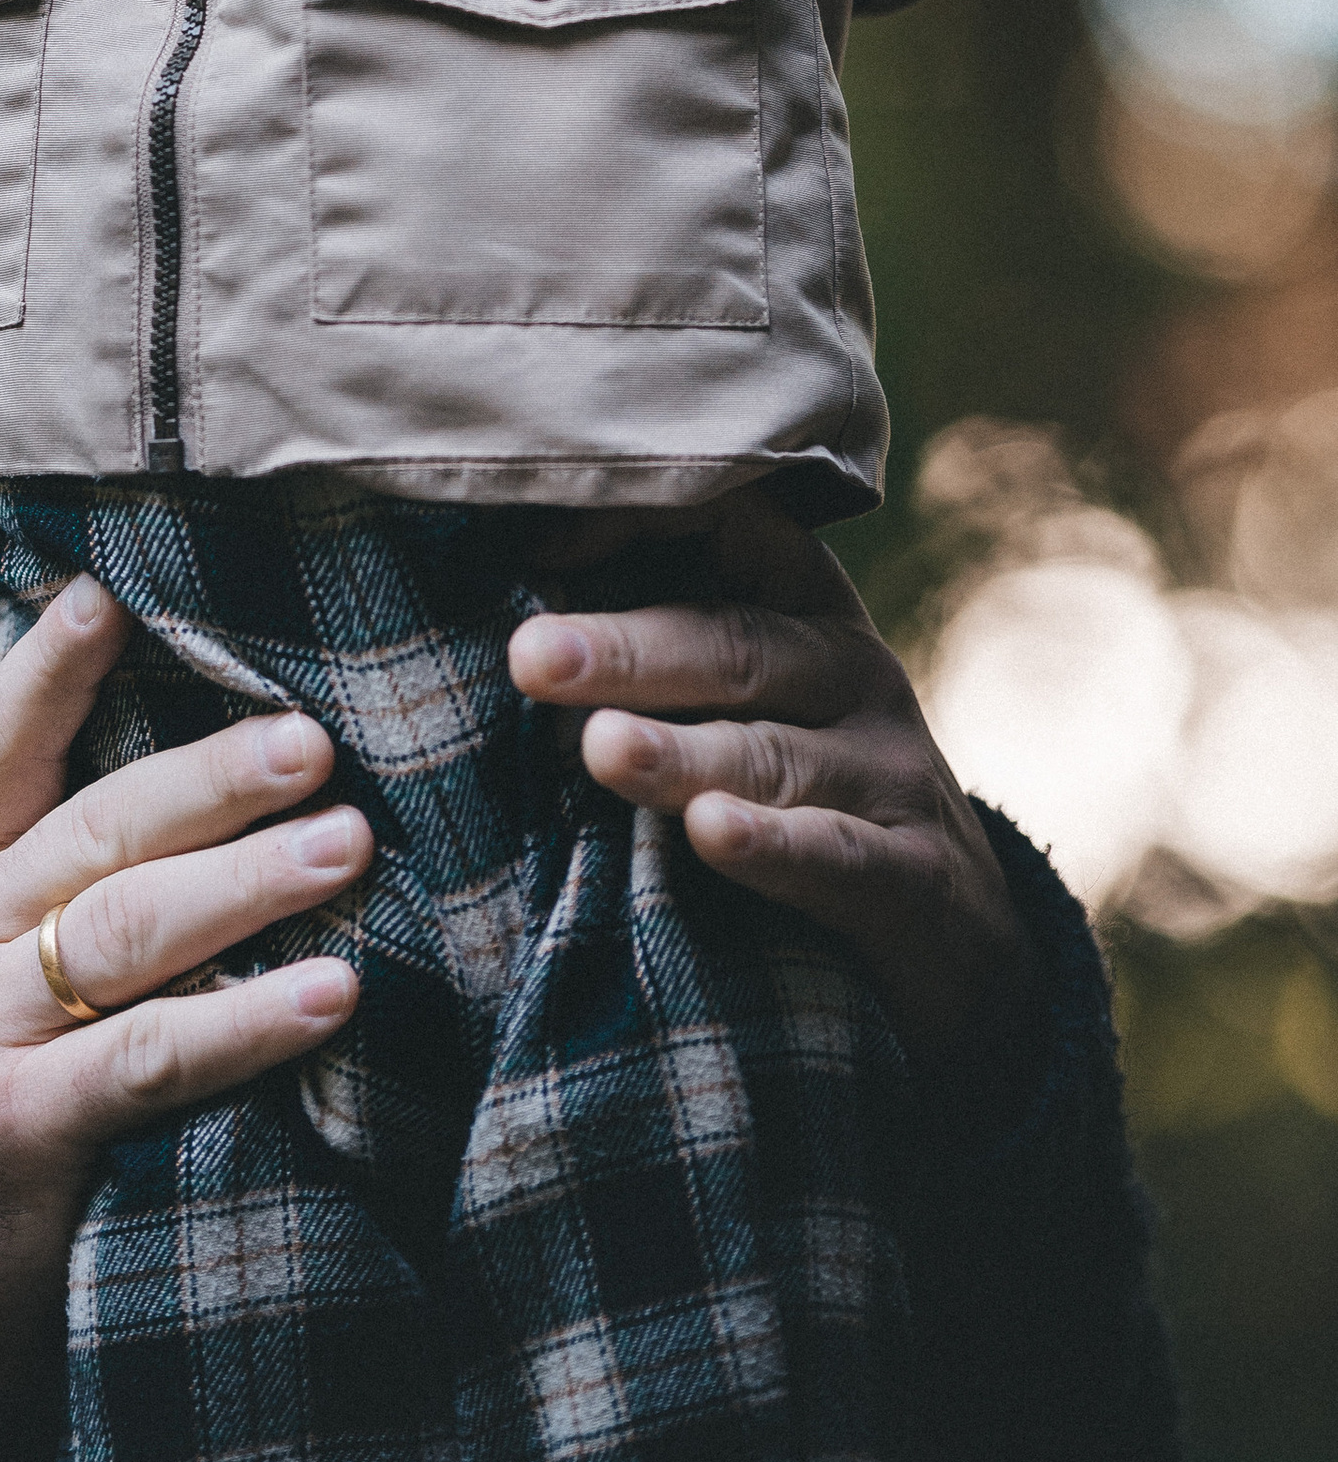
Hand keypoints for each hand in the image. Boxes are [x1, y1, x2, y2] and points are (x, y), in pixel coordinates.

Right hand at [0, 576, 369, 1436]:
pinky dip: (242, 1021)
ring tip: (350, 842)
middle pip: (96, 826)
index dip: (51, 665)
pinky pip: (144, 1056)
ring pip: (125, 927)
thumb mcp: (26, 965)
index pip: (3, 743)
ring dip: (246, 880)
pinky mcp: (8, 1123)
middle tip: (319, 740)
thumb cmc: (27, 1096)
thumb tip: (250, 750)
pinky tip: (330, 996)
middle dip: (214, 776)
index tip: (111, 591)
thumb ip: (97, 869)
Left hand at [508, 490, 1034, 1066]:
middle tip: (530, 657)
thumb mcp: (740, 701)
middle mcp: (851, 671)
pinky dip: (772, 845)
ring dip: (681, 753)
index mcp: (798, 606)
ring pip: (772, 754)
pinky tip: (709, 835)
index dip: (642, 524)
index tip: (538, 547)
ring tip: (600, 750)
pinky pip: (836, 854)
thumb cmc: (801, 787)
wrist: (958, 937)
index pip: (730, 527)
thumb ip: (650, 651)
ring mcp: (890, 771)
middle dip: (626, 650)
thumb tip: (503, 615)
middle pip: (732, 646)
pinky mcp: (916, 874)